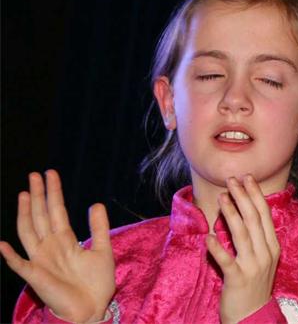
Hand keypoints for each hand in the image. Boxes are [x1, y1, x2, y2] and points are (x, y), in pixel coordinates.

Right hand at [0, 170, 114, 322]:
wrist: (92, 309)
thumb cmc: (96, 283)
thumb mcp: (103, 250)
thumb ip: (99, 228)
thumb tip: (96, 203)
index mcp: (65, 240)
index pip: (56, 210)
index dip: (53, 192)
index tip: (50, 173)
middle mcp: (50, 246)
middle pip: (41, 216)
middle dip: (38, 195)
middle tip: (35, 174)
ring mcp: (41, 260)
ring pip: (29, 231)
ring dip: (25, 213)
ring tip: (24, 194)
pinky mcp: (36, 277)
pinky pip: (20, 265)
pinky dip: (10, 256)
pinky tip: (2, 244)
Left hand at [207, 175, 280, 323]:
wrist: (252, 317)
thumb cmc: (253, 285)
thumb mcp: (260, 258)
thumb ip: (253, 238)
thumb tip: (239, 213)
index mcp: (272, 246)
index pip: (264, 215)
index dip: (256, 195)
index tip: (247, 178)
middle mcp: (265, 254)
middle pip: (254, 219)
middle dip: (243, 197)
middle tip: (232, 180)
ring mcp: (253, 266)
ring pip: (242, 234)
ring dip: (231, 213)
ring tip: (222, 197)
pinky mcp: (238, 279)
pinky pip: (227, 260)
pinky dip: (218, 248)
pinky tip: (209, 236)